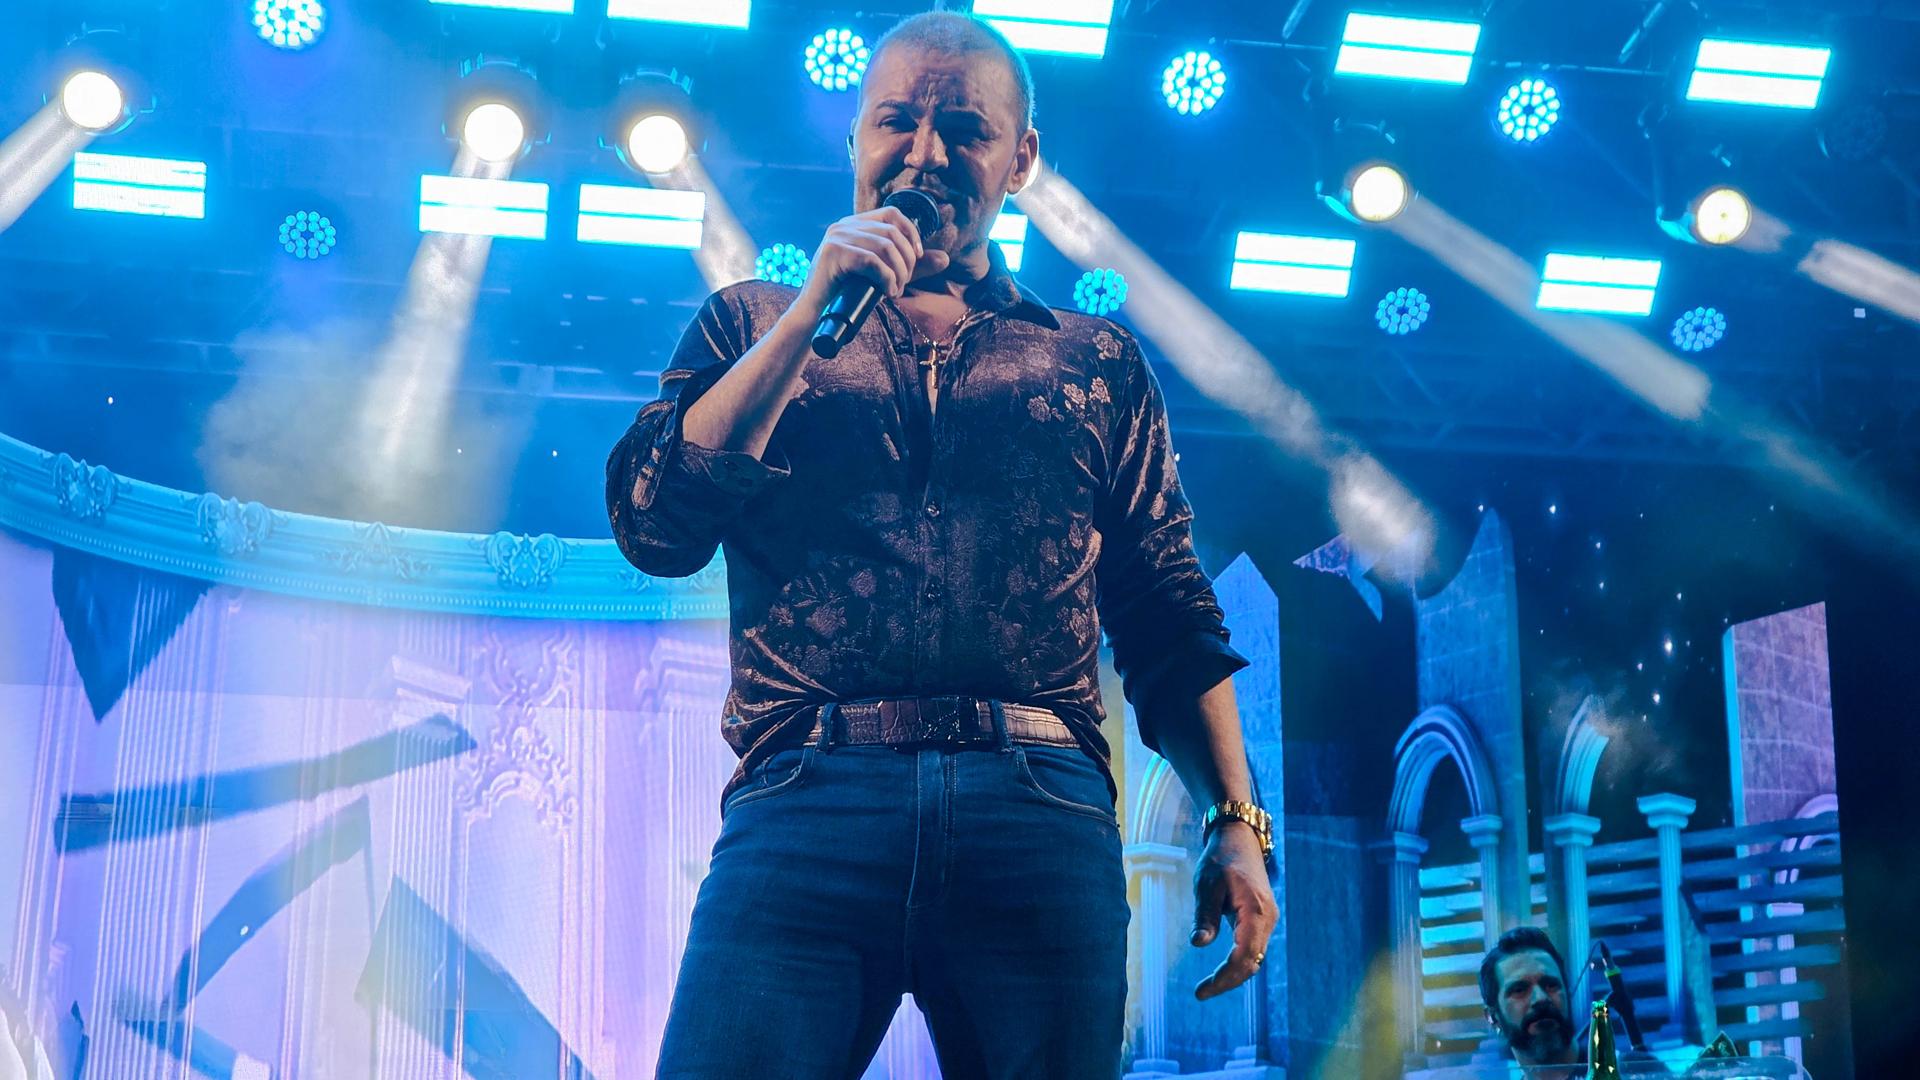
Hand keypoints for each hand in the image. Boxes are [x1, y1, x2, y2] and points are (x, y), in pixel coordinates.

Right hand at [796, 207, 951, 311]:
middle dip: (907, 259)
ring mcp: (836, 237)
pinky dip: (887, 278)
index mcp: (854, 224)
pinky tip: (887, 292)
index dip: (912, 232)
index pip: (892, 213)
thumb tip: (945, 259)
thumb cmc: (847, 295)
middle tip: (904, 283)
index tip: (919, 256)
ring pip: (885, 246)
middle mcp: (844, 225)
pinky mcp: (833, 253)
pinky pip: (872, 261)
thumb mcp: (883, 276)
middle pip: (892, 231)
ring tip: (896, 290)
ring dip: (898, 272)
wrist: (815, 315)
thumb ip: (912, 267)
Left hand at [1189, 820, 1275, 1000]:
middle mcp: (1267, 919)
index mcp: (1255, 912)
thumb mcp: (1206, 885)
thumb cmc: (1220, 859)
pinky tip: (1222, 970)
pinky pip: (1253, 948)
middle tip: (1201, 992)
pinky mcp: (1262, 919)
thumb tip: (1199, 945)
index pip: (1243, 957)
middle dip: (1228, 981)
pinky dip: (1239, 962)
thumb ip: (1205, 916)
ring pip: (1254, 958)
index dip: (1224, 978)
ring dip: (1234, 974)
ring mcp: (1267, 919)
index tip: (1201, 991)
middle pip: (1251, 963)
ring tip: (1208, 986)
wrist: (1239, 839)